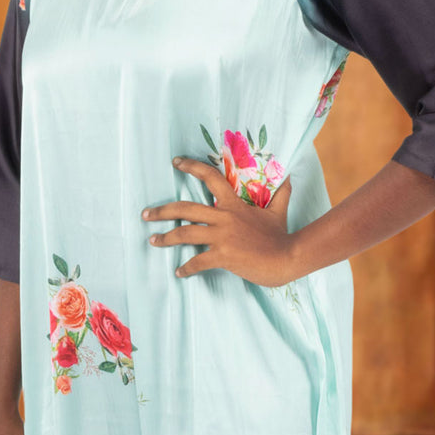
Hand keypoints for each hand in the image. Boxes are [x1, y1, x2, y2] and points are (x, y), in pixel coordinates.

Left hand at [142, 156, 294, 285]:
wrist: (287, 258)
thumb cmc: (281, 235)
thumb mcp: (279, 210)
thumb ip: (281, 192)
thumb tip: (289, 176)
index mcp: (234, 205)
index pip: (210, 178)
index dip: (192, 167)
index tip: (176, 162)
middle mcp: (224, 218)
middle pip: (185, 209)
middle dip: (162, 211)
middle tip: (145, 214)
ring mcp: (222, 237)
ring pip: (185, 234)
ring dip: (165, 238)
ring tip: (152, 241)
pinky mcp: (223, 256)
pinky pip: (198, 262)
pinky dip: (186, 268)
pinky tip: (179, 272)